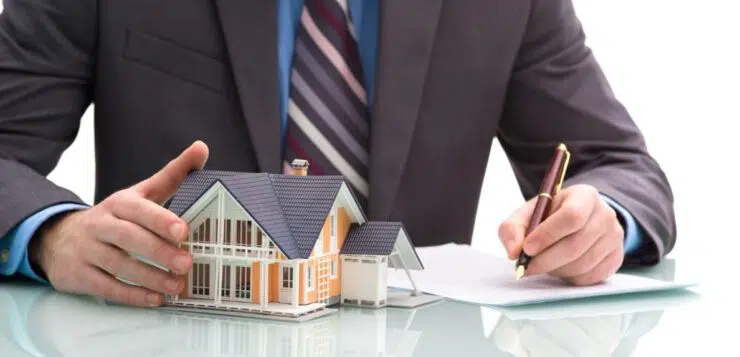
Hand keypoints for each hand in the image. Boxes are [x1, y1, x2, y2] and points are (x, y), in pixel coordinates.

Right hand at [29, 141, 208, 305]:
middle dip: (159, 252)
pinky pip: (107, 287)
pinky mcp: (79, 275)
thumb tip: (201, 148)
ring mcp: (88, 251)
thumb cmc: (114, 217)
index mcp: (119, 203)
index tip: (183, 231)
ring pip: (119, 265)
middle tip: (186, 263)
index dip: (160, 219)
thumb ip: (172, 175)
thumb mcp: (140, 193)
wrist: (59, 237)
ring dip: (151, 278)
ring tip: (177, 286)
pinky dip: (133, 295)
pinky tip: (155, 298)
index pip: (139, 209)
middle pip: (129, 238)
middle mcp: (101, 225)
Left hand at [498, 184, 624, 285]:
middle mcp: (605, 214)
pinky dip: (570, 277)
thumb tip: (514, 252)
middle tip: (527, 266)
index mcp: (584, 196)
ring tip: (543, 264)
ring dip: (556, 270)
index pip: (571, 216)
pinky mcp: (616, 258)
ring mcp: (614, 238)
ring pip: (583, 263)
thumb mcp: (527, 214)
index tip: (527, 248)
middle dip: (546, 260)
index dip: (547, 235)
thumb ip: (513, 229)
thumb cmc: (549, 217)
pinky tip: (560, 267)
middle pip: (576, 244)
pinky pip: (591, 276)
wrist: (577, 222)